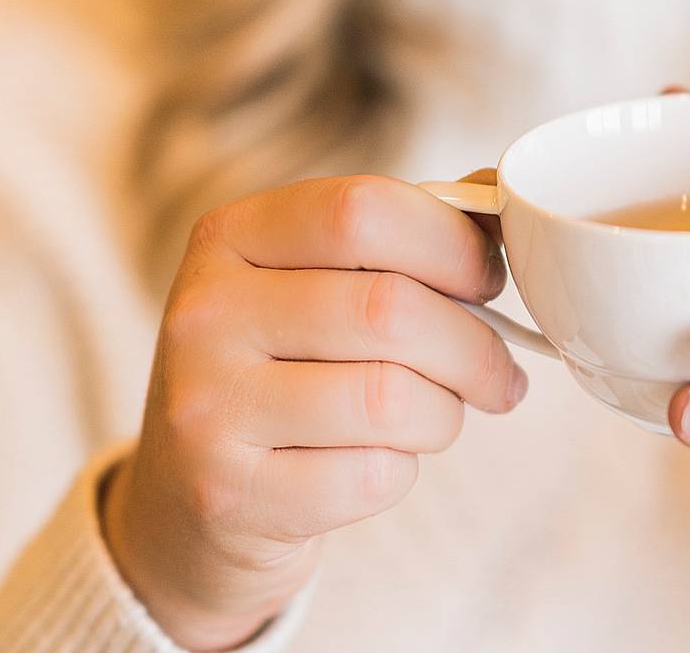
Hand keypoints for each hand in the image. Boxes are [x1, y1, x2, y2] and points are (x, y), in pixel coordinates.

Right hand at [102, 176, 527, 649]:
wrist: (191, 495)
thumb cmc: (284, 370)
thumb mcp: (315, 284)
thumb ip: (400, 237)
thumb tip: (496, 195)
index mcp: (230, 237)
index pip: (362, 210)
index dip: (452, 243)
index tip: (489, 278)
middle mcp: (205, 313)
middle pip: (388, 308)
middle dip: (474, 346)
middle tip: (498, 372)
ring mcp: (207, 407)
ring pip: (390, 398)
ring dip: (444, 413)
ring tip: (438, 417)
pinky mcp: (229, 494)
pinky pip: (370, 476)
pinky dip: (401, 471)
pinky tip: (379, 461)